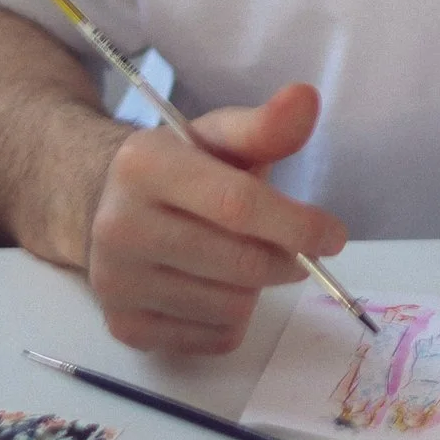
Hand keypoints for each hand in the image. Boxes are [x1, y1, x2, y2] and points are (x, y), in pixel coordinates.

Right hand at [85, 83, 349, 355]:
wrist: (105, 206)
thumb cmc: (181, 168)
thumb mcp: (219, 138)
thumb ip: (265, 126)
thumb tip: (306, 99)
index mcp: (145, 166)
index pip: (237, 205)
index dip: (296, 225)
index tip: (334, 236)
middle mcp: (120, 226)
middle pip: (240, 265)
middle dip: (283, 260)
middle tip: (291, 251)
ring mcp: (117, 283)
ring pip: (231, 308)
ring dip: (255, 291)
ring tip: (238, 260)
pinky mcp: (124, 327)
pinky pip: (214, 340)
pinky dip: (232, 320)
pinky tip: (215, 287)